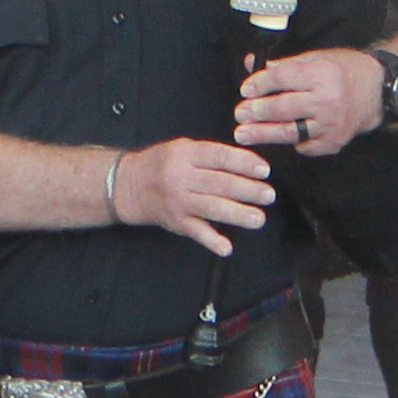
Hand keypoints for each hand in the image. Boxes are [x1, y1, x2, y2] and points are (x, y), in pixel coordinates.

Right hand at [107, 138, 276, 257]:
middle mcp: (180, 177)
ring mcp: (178, 201)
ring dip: (238, 214)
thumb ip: (211, 155)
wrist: (129, 185)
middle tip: (268, 195)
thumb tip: (248, 164)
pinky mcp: (176, 221)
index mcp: (185, 154)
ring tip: (259, 219)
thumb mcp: (183, 149)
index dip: (244, 163)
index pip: (219, 157)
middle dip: (248, 190)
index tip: (264, 171)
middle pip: (220, 184)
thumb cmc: (163, 164)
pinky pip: (196, 232)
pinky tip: (226, 248)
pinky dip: (211, 241)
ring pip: (212, 208)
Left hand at [235, 49, 386, 156]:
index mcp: (321, 74)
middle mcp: (327, 100)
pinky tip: (277, 138)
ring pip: (290, 131)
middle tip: (239, 114)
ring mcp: (331, 124)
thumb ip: (283, 65)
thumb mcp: (316, 59)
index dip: (260, 84)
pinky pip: (305, 146)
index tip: (245, 90)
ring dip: (263, 133)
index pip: (282, 79)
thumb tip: (251, 64)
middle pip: (283, 108)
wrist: (379, 91)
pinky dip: (291, 142)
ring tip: (243, 134)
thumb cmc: (344, 71)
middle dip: (257, 112)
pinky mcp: (334, 142)